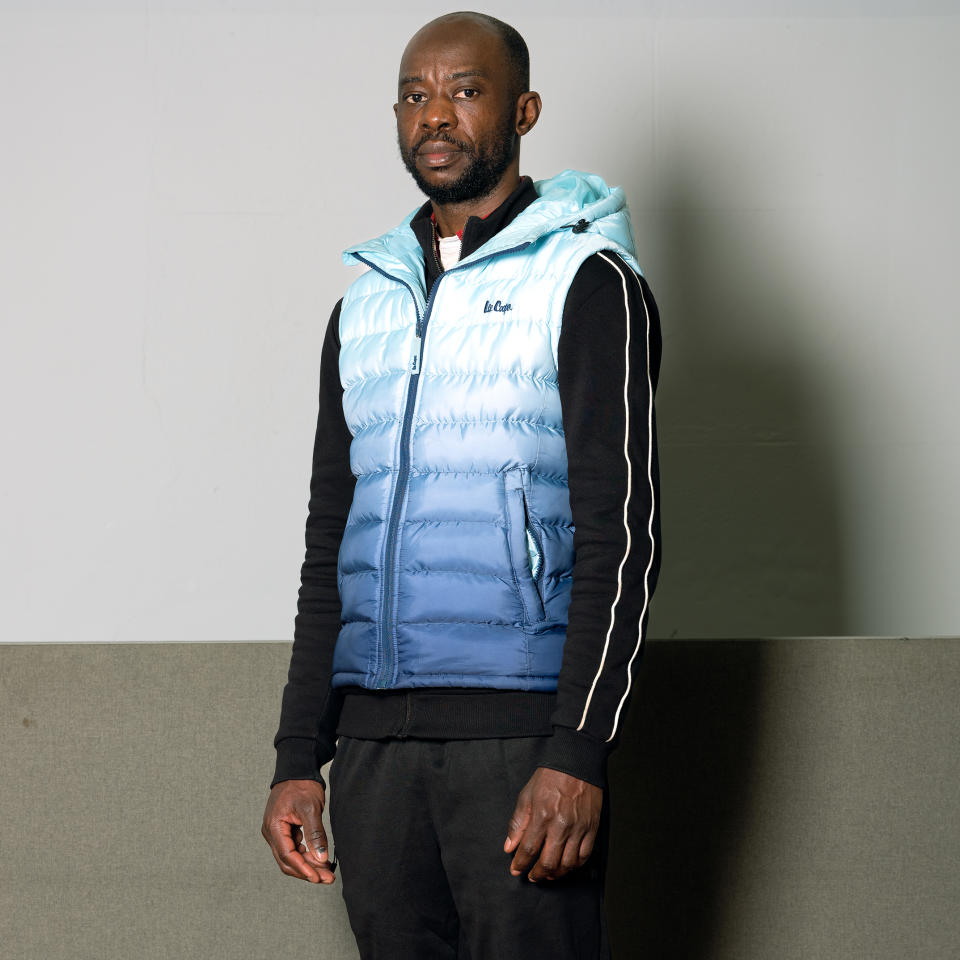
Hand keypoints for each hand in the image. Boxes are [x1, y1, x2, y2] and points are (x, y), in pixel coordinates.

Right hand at [261, 779, 335, 883]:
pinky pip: (294, 849)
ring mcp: (276, 832)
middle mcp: (271, 833)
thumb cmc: (301, 785)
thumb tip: (321, 858)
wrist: (297, 770)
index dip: (303, 869)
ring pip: (291, 857)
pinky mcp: (284, 831)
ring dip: (308, 866)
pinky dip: (306, 856)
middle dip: (308, 872)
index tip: (318, 878)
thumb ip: (315, 834)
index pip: (287, 855)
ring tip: (327, 873)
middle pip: (287, 861)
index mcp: (273, 827)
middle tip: (328, 878)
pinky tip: (320, 859)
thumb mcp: (310, 808)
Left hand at [503, 767, 602, 881]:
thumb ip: (517, 823)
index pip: (529, 849)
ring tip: (548, 875)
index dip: (520, 864)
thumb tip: (509, 847)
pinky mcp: (592, 828)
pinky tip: (566, 866)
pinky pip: (584, 855)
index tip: (515, 870)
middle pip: (548, 862)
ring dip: (556, 874)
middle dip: (537, 874)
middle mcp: (561, 825)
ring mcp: (578, 828)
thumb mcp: (527, 795)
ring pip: (567, 863)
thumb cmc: (550, 777)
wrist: (576, 762)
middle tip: (532, 877)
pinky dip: (574, 866)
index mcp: (542, 816)